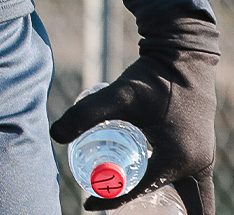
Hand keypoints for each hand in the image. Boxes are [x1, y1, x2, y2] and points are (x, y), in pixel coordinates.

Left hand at [51, 12, 217, 212]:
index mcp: (176, 158)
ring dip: (176, 210)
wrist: (182, 59)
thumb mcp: (117, 96)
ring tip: (139, 206)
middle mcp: (197, 166)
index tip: (88, 203)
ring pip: (198, 201)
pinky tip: (158, 193)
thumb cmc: (150, 79)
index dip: (110, 201)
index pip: (138, 191)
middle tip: (125, 210)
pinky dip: (185, 197)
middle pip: (190, 209)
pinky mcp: (202, 153)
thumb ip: (84, 114)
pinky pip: (198, 186)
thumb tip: (54, 136)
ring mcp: (204, 161)